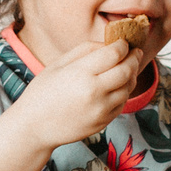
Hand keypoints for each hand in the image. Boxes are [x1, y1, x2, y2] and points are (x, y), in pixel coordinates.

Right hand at [0, 34, 143, 154]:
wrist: (34, 127)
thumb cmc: (43, 92)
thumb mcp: (58, 64)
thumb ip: (85, 50)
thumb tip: (109, 44)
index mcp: (81, 73)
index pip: (114, 53)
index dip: (123, 45)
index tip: (124, 43)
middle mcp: (94, 91)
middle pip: (127, 70)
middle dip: (134, 58)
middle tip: (135, 52)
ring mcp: (100, 109)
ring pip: (128, 88)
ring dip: (131, 75)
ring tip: (127, 68)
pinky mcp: (103, 122)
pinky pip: (122, 104)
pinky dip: (123, 92)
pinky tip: (117, 86)